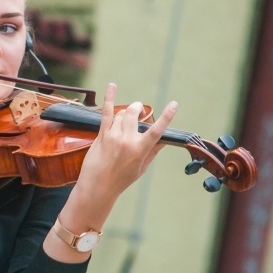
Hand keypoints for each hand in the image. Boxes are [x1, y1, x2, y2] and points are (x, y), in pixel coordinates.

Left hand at [64, 83, 177, 230]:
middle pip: (134, 114)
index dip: (166, 117)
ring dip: (125, 114)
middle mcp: (127, 140)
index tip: (174, 104)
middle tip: (138, 112)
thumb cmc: (121, 180)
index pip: (157, 130)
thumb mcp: (142, 168)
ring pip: (122, 114)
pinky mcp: (102, 134)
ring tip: (124, 122)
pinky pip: (106, 112)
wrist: (98, 186)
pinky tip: (112, 86)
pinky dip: (109, 97)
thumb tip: (163, 141)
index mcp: (140, 150)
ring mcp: (113, 136)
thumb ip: (152, 151)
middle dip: (137, 109)